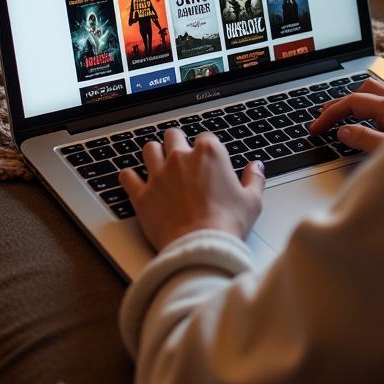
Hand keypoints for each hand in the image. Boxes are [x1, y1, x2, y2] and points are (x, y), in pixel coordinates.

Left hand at [119, 128, 264, 250]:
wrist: (200, 247)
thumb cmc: (227, 225)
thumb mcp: (251, 201)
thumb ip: (254, 179)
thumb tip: (256, 167)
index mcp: (209, 154)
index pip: (206, 138)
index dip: (208, 149)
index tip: (209, 160)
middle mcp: (181, 158)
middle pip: (173, 135)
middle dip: (177, 142)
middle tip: (180, 155)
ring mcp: (159, 174)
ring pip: (149, 149)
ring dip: (154, 154)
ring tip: (158, 163)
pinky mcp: (142, 194)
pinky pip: (127, 176)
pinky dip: (130, 178)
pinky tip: (135, 181)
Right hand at [309, 78, 383, 153]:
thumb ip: (364, 139)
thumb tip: (344, 131)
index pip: (351, 102)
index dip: (330, 114)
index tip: (316, 127)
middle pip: (363, 89)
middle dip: (341, 101)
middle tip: (324, 115)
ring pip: (378, 91)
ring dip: (359, 99)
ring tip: (346, 113)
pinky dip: (376, 105)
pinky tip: (376, 119)